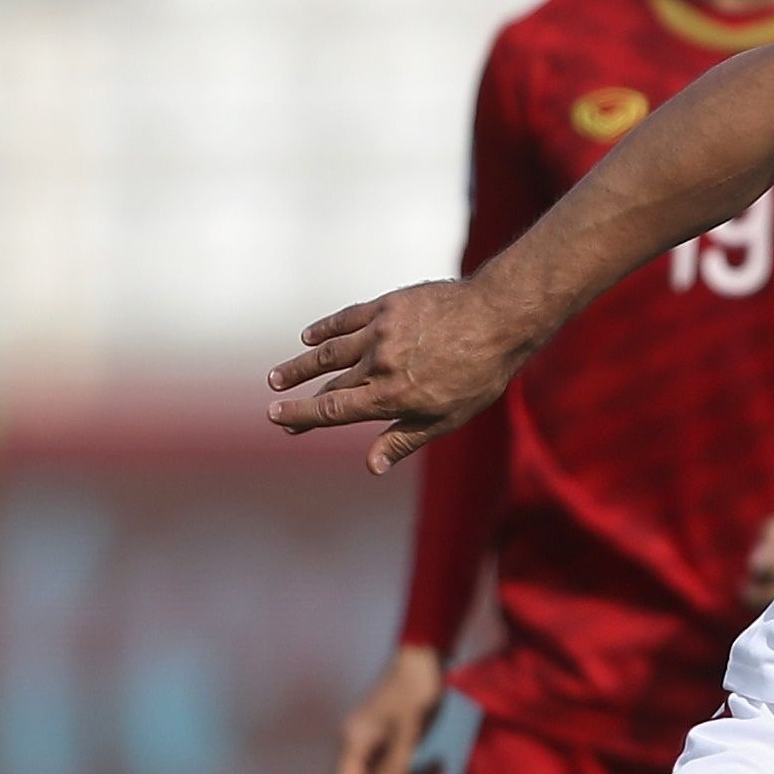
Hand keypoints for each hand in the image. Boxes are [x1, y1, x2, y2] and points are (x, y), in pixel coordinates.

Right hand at [268, 281, 540, 473]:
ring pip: (328, 351)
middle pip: (329, 384)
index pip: (334, 410)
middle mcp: (378, 364)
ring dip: (300, 365)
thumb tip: (371, 466)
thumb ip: (404, 440)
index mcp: (391, 396)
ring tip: (277, 377)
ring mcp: (379, 333)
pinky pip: (345, 319)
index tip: (278, 420)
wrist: (498, 318)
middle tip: (275, 406)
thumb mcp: (447, 418)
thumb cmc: (479, 375)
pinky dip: (323, 329)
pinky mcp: (385, 307)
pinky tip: (307, 337)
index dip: (302, 416)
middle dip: (300, 398)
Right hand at [331, 645, 449, 773]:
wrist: (427, 656)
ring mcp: (373, 743)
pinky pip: (398, 769)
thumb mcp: (409, 732)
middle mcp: (357, 744)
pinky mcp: (391, 740)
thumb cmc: (416, 689)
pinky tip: (440, 763)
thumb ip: (394, 771)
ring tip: (440, 771)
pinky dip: (418, 772)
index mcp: (353, 742)